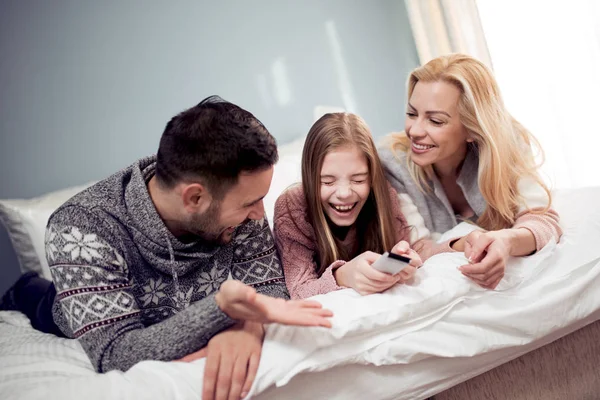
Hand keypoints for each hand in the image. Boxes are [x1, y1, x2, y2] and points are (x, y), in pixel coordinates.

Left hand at [179, 321, 262, 399]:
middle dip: (220, 395)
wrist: (246, 317)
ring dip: (233, 393)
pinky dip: (248, 383)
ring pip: (238, 376)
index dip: (207, 389)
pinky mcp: (256, 352)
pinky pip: (252, 369)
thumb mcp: (210, 343)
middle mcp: (229, 350)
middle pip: (224, 378)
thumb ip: (195, 355)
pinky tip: (243, 394)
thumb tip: (175, 362)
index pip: (210, 373)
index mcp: (215, 348)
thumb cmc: (226, 334)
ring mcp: (243, 351)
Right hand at [215, 280, 332, 327]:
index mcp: (267, 313)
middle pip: (298, 318)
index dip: (306, 320)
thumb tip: (252, 293)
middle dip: (315, 319)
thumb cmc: (227, 297)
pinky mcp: (274, 304)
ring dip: (313, 313)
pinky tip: (315, 304)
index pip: (290, 319)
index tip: (320, 323)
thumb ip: (241, 293)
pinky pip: (293, 306)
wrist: (222, 302)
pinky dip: (304, 305)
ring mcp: (275, 310)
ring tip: (329, 312)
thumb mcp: (232, 292)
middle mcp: (274, 314)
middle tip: (332, 319)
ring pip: (297, 313)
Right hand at [334, 251, 399, 294]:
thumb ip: (378, 258)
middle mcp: (358, 278)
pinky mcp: (362, 293)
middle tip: (397, 278)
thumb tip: (391, 262)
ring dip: (387, 285)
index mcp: (360, 267)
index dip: (387, 276)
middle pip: (378, 283)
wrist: (347, 273)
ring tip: (393, 280)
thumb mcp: (367, 255)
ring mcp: (359, 287)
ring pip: (378, 288)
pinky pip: (375, 292)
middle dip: (390, 281)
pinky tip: (385, 284)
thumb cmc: (360, 262)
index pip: (376, 275)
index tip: (396, 275)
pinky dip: (382, 288)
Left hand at [390, 240, 421, 281]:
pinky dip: (396, 274)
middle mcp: (414, 268)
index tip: (402, 255)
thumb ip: (403, 246)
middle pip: (412, 270)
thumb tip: (401, 251)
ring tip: (393, 265)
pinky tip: (391, 269)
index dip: (410, 259)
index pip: (417, 261)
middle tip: (397, 262)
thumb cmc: (400, 251)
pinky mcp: (403, 278)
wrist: (394, 257)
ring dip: (400, 270)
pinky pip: (400, 278)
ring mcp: (409, 274)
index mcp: (416, 259)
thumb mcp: (402, 245)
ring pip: (407, 275)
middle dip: (405, 266)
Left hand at [458, 230, 511, 288]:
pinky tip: (474, 277)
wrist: (505, 243)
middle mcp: (500, 266)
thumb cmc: (493, 239)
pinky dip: (481, 283)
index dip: (470, 269)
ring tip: (466, 271)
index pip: (483, 267)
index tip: (460, 267)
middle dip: (470, 274)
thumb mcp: (485, 237)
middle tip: (461, 268)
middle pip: (484, 276)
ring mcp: (501, 272)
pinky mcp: (500, 276)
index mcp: (497, 255)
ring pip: (486, 282)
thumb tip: (470, 259)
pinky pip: (490, 285)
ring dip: (474, 279)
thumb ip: (477, 246)